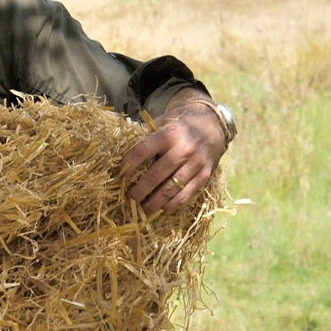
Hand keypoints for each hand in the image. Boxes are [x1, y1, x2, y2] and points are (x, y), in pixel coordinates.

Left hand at [119, 93, 228, 212]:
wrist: (213, 125)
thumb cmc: (180, 125)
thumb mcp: (163, 122)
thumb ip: (145, 135)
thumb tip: (119, 150)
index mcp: (169, 134)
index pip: (142, 151)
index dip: (127, 166)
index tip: (118, 176)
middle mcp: (183, 149)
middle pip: (155, 175)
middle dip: (138, 190)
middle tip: (128, 198)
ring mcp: (196, 164)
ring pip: (170, 189)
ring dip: (153, 202)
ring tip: (142, 208)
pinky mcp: (205, 175)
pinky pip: (186, 195)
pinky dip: (172, 205)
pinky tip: (162, 208)